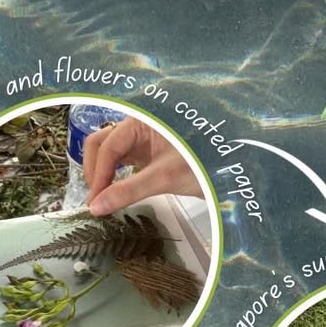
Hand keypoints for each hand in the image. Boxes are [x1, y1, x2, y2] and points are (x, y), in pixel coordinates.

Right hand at [83, 118, 201, 214]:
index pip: (108, 146)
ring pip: (109, 154)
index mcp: (142, 120)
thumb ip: (128, 191)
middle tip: (96, 201)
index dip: (98, 175)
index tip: (95, 202)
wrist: (231, 172)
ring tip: (102, 200)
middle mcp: (138, 126)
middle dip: (95, 172)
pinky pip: (121, 163)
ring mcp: (142, 140)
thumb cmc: (204, 163)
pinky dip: (114, 179)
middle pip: (101, 145)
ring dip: (102, 175)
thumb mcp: (164, 178)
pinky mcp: (147, 154)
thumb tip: (97, 206)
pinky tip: (114, 194)